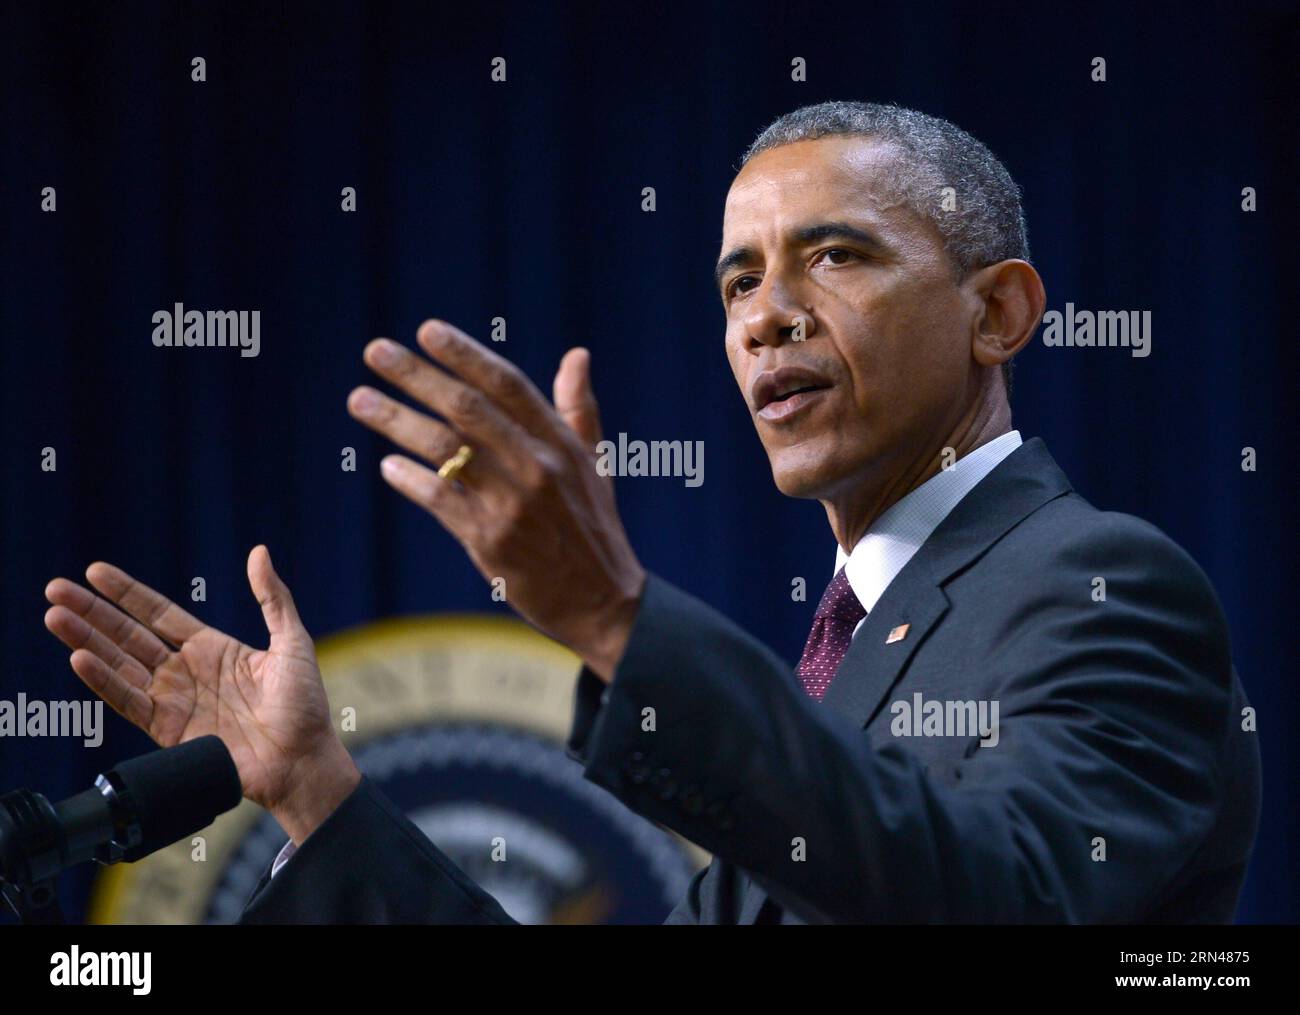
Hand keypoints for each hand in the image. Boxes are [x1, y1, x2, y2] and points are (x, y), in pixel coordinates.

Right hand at [43, 546, 359, 843]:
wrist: (302, 760)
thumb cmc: (305, 705)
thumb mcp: (292, 642)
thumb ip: (273, 598)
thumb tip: (260, 552)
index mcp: (211, 648)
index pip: (158, 613)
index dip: (127, 593)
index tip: (95, 571)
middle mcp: (185, 672)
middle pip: (127, 635)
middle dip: (91, 612)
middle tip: (56, 589)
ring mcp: (174, 700)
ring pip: (119, 664)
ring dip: (85, 641)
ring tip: (55, 616)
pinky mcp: (168, 730)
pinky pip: (128, 701)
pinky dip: (103, 681)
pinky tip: (80, 659)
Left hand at [346, 321, 645, 679]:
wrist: (604, 602)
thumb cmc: (594, 530)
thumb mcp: (596, 464)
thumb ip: (579, 409)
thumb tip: (578, 355)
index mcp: (561, 442)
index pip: (508, 384)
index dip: (466, 354)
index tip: (427, 330)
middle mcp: (539, 465)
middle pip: (468, 408)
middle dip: (417, 376)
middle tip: (376, 352)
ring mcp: (514, 503)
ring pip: (446, 449)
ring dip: (397, 421)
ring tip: (360, 400)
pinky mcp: (493, 542)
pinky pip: (442, 500)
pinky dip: (412, 480)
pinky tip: (388, 467)